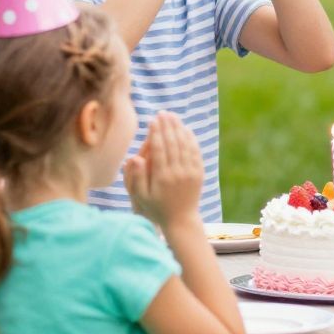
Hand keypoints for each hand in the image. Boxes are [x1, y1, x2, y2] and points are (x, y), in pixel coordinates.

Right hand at [123, 113, 204, 228]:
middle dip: (167, 126)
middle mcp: (178, 173)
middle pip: (173, 143)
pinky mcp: (199, 173)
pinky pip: (195, 151)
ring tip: (172, 116)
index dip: (156, 133)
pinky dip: (190, 138)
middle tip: (162, 113)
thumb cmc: (156, 208)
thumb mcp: (141, 197)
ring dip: (179, 128)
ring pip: (185, 145)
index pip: (159, 149)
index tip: (153, 120)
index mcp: (162, 177)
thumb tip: (135, 157)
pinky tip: (185, 128)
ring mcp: (190, 172)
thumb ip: (137, 177)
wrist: (181, 220)